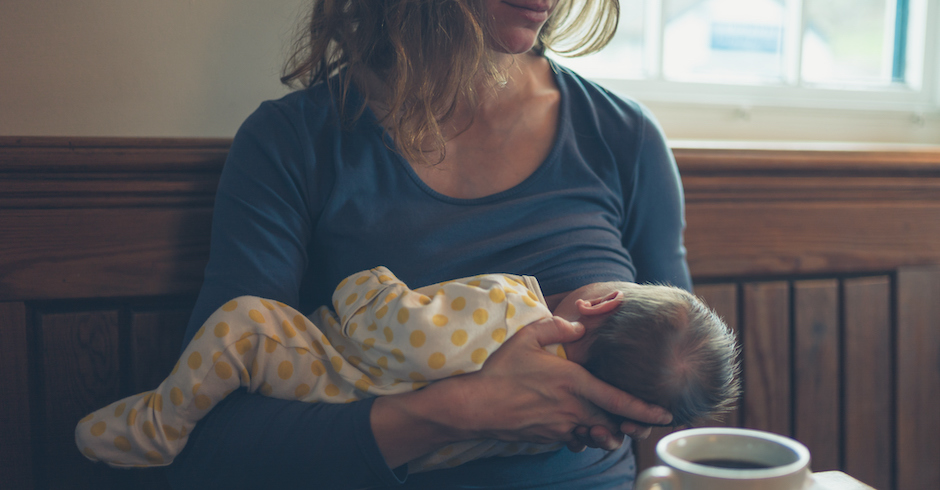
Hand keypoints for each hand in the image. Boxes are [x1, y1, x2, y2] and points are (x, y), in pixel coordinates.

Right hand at [449, 315, 671, 448]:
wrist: (474, 406)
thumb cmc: (500, 370)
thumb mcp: (527, 337)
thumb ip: (557, 327)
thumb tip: (579, 326)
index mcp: (574, 382)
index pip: (619, 400)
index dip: (645, 409)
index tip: (664, 414)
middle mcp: (572, 408)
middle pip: (613, 423)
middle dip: (629, 426)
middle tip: (640, 424)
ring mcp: (560, 427)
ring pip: (595, 435)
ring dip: (604, 432)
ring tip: (609, 427)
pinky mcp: (548, 438)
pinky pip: (574, 439)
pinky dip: (580, 435)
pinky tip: (576, 425)